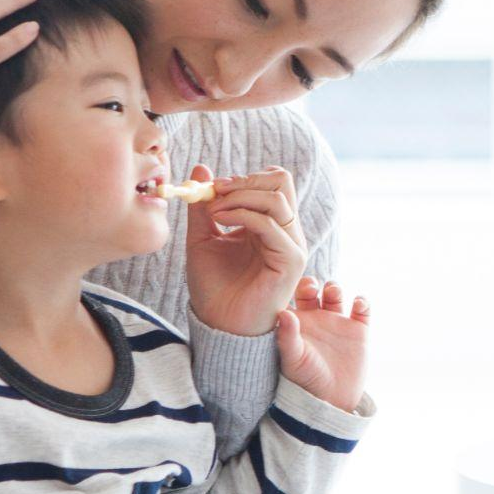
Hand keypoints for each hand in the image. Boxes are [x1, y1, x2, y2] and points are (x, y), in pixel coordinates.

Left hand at [185, 165, 307, 335]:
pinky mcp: (291, 260)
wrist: (219, 324)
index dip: (242, 178)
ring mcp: (292, 245)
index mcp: (269, 224)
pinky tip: (219, 221)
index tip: (212, 187)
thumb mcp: (202, 238)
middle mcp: (285, 231)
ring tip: (214, 210)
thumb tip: (201, 169)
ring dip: (240, 196)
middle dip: (245, 180)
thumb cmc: (214, 287)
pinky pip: (271, 224)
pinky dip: (242, 214)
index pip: (272, 182)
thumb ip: (203, 206)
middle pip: (282, 181)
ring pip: (278, 198)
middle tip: (216, 191)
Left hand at [275, 277, 369, 413]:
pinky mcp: (358, 331)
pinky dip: (363, 302)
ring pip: (335, 295)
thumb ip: (287, 336)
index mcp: (297, 323)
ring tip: (333, 292)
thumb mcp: (293, 358)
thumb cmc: (305, 381)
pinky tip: (358, 304)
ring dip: (335, 288)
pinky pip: (363, 310)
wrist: (331, 400)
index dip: (293, 285)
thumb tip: (284, 312)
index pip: (292, 296)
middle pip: (313, 290)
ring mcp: (337, 324)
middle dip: (313, 283)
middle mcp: (316, 319)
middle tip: (314, 287)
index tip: (297, 288)